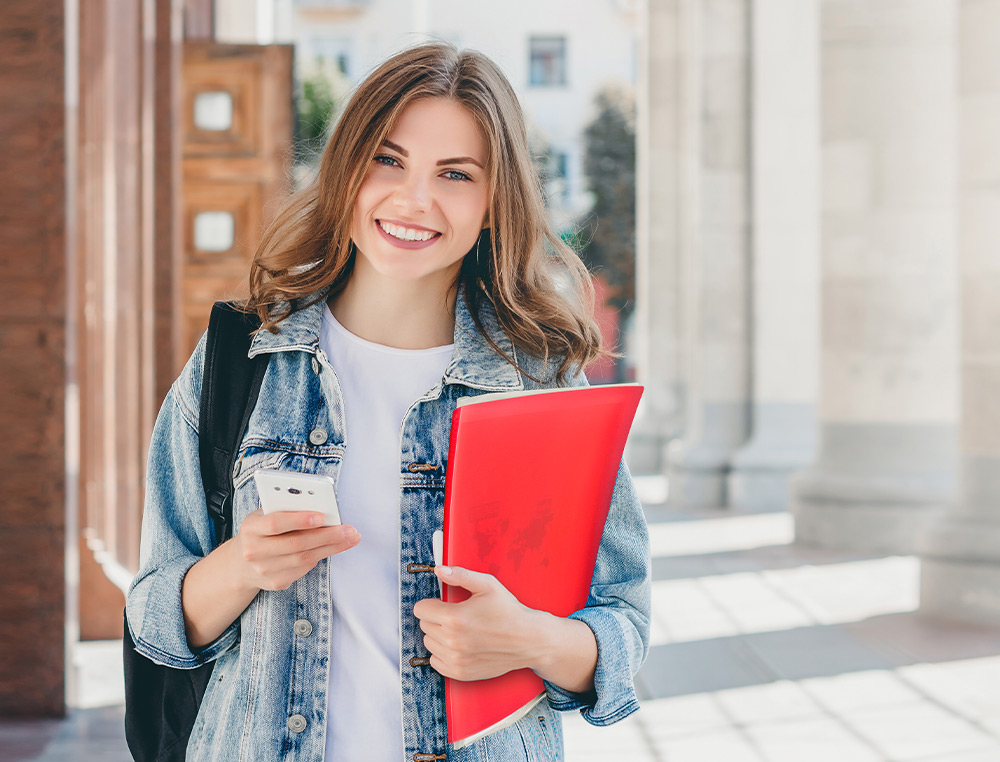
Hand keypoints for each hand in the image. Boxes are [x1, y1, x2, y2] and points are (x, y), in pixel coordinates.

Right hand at [233, 509, 360, 591]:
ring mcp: (264, 570)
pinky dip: (321, 557)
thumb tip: (321, 508)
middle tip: (350, 529)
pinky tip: (334, 548)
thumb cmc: (261, 531)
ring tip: (350, 538)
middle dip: (327, 536)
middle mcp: (254, 551)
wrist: (241, 564)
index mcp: (250, 528)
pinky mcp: (276, 583)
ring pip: (304, 559)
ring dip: (332, 548)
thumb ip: (286, 510)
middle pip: (296, 544)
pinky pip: (304, 569)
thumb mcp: (265, 515)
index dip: (299, 520)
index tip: (322, 516)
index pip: (275, 523)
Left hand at [412, 566, 544, 680]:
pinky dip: (443, 653)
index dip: (432, 603)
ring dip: (439, 635)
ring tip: (459, 630)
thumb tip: (439, 570)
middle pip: (424, 626)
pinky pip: (435, 661)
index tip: (442, 603)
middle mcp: (452, 641)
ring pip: (429, 643)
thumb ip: (460, 575)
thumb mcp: (488, 585)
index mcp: (455, 618)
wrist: (528, 640)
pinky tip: (458, 645)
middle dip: (436, 618)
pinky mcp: (460, 673)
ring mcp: (456, 659)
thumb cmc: (509, 612)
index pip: (420, 610)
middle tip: (456, 615)